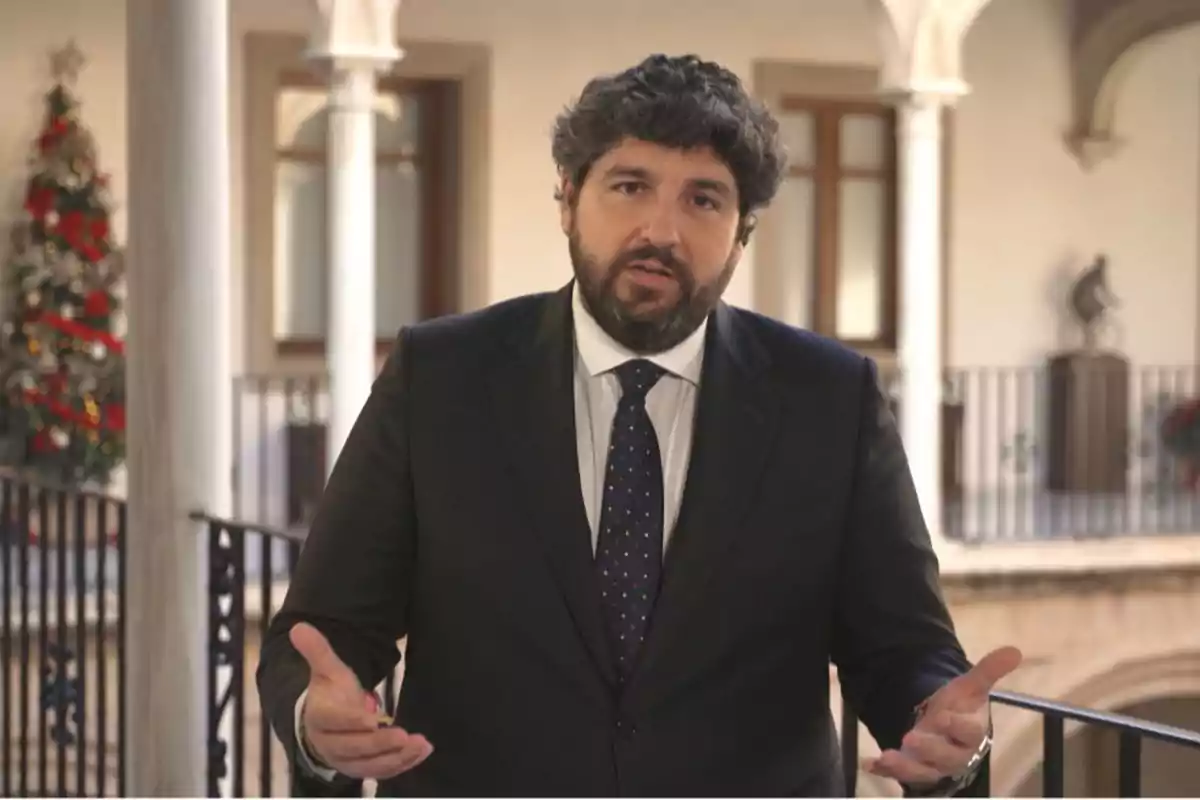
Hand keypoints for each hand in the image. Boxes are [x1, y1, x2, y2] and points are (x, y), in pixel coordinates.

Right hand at [291, 622, 433, 778]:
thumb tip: (299, 626)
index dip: (352, 721)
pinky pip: (382, 771)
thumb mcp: (326, 670)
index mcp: (320, 717)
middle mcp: (330, 745)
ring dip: (396, 757)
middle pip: (354, 747)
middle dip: (379, 744)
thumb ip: (317, 651)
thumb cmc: (329, 694)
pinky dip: (402, 764)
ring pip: (370, 764)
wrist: (322, 726)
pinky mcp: (362, 769)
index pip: (334, 721)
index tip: (372, 721)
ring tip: (420, 744)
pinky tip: (422, 751)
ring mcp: (346, 761)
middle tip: (403, 735)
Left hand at [865, 645, 1021, 787]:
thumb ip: (988, 671)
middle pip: (946, 757)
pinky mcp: (915, 769)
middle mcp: (955, 754)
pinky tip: (870, 763)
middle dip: (929, 748)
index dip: (957, 726)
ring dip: (905, 766)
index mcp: (971, 733)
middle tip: (911, 738)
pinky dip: (885, 770)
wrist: (946, 727)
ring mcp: (934, 765)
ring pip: (923, 771)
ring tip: (887, 756)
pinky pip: (901, 774)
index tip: (943, 716)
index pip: (969, 733)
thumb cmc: (961, 708)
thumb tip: (1014, 650)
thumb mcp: (970, 687)